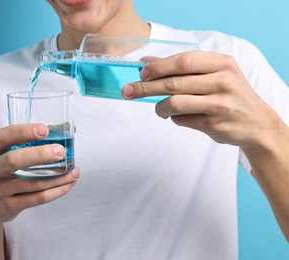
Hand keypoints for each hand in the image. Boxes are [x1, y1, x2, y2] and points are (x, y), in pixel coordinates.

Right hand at [0, 123, 79, 224]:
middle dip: (40, 155)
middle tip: (62, 152)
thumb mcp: (6, 154)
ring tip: (74, 172)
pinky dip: (56, 191)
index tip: (45, 130)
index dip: (24, 131)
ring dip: (57, 178)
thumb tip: (68, 128)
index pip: (4, 136)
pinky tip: (68, 185)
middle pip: (14, 160)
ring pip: (32, 183)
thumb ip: (30, 141)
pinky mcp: (9, 205)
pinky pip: (37, 198)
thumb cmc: (3, 171)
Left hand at [122, 51, 279, 148]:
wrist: (256, 122)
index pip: (183, 61)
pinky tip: (177, 116)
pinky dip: (173, 118)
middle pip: (174, 83)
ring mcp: (219, 104)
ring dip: (159, 107)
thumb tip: (145, 62)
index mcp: (222, 63)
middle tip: (128, 90)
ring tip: (158, 109)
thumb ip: (181, 67)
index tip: (140, 72)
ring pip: (175, 103)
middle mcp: (223, 81)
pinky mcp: (214, 124)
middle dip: (145, 87)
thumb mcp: (213, 74)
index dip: (158, 67)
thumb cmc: (228, 94)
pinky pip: (181, 120)